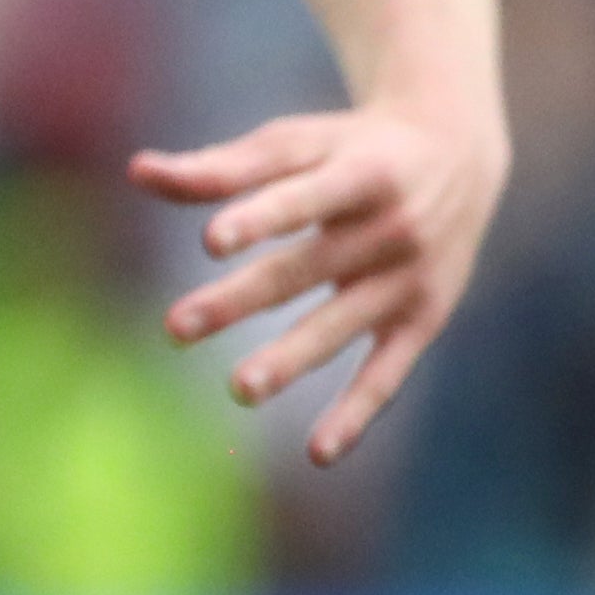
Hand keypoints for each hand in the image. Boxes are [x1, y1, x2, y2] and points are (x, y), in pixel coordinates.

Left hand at [133, 98, 506, 463]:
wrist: (458, 152)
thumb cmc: (351, 147)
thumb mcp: (297, 142)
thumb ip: (221, 165)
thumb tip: (136, 171)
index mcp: (361, 173)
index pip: (303, 199)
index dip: (260, 217)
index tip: (211, 240)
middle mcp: (392, 229)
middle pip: (306, 270)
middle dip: (239, 299)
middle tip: (174, 327)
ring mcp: (410, 280)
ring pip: (341, 326)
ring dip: (290, 360)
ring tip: (237, 388)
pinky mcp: (423, 320)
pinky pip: (388, 374)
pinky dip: (357, 413)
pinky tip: (318, 451)